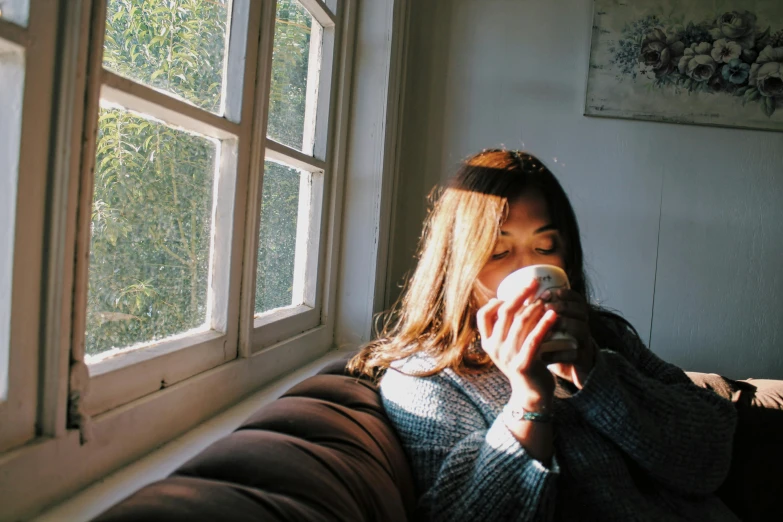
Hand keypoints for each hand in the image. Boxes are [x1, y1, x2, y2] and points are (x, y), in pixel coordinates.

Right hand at [476, 279, 558, 408]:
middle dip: (520, 294)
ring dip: (535, 307)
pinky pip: (534, 339)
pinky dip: (544, 324)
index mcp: (488, 343)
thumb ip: (506, 327)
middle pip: (505, 313)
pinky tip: (553, 314)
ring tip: (547, 298)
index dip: (496, 301)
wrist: (532, 394)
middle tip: (534, 282)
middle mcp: (494, 348)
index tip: (512, 291)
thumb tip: (508, 298)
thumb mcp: (508, 346)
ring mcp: (507, 356)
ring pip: (520, 323)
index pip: (482, 316)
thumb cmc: (523, 363)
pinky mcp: (523, 364)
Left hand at [540, 288, 595, 388]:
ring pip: (580, 329)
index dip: (568, 294)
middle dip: (562, 307)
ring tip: (544, 329)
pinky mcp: (582, 360)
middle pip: (580, 311)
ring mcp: (585, 343)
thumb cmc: (554, 344)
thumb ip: (536, 314)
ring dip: (562, 326)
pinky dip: (558, 354)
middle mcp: (583, 327)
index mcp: (576, 316)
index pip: (578, 300)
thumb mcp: (548, 327)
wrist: (569, 370)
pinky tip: (543, 356)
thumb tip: (510, 299)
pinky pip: (574, 355)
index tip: (553, 292)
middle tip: (545, 306)